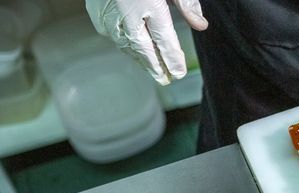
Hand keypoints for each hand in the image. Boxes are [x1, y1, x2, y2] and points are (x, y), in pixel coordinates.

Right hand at [86, 0, 207, 84]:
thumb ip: (187, 4)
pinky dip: (124, 44)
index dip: (172, 59)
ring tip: (152, 68)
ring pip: (126, 44)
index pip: (165, 41)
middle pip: (144, 49)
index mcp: (150, 5)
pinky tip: (133, 50)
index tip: (179, 72)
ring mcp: (109, 14)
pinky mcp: (97, 12)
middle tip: (165, 79)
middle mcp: (128, 13)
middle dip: (155, 66)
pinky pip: (112, 34)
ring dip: (139, 58)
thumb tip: (201, 26)